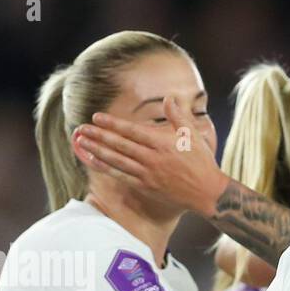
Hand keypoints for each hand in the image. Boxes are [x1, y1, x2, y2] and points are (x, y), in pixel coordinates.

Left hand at [74, 97, 227, 216]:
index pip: (132, 131)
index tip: (96, 117)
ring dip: (97, 151)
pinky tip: (94, 161)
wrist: (208, 193)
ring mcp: (148, 174)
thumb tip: (169, 97)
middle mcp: (152, 158)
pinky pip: (121, 176)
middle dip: (98, 136)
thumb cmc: (202, 162)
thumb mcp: (193, 134)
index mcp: (162, 143)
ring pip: (117, 160)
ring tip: (81, 143)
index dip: (112, 124)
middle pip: (120, 145)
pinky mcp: (146, 187)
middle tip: (80, 128)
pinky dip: (106, 168)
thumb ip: (178, 115)